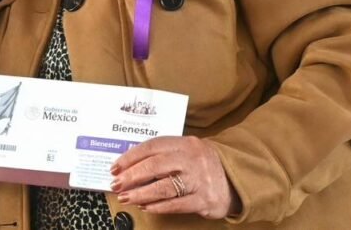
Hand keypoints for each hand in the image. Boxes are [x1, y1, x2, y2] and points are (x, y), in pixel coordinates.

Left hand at [109, 136, 240, 219]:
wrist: (235, 178)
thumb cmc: (201, 163)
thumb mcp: (185, 150)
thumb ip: (163, 154)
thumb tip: (130, 164)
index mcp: (184, 143)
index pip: (151, 147)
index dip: (131, 157)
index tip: (115, 167)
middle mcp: (192, 159)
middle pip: (155, 166)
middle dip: (132, 176)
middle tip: (117, 184)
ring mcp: (199, 180)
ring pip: (164, 187)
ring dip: (141, 193)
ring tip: (126, 197)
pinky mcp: (205, 200)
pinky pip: (176, 204)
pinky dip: (158, 206)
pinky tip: (145, 207)